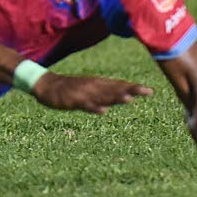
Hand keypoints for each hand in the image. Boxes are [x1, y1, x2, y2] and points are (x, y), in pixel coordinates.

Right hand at [31, 71, 152, 114]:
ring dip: (115, 97)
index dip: (134, 88)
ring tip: (130, 100)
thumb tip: (123, 100)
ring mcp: (83, 93)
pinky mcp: (72, 100)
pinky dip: (93, 107)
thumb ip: (106, 95)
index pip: (119, 85)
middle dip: (130, 90)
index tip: (150, 91)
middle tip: (147, 92)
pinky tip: (103, 111)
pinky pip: (84, 105)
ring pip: (102, 96)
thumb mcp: (90, 91)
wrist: (45, 85)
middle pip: (114, 89)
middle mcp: (93, 86)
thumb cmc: (70, 89)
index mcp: (98, 84)